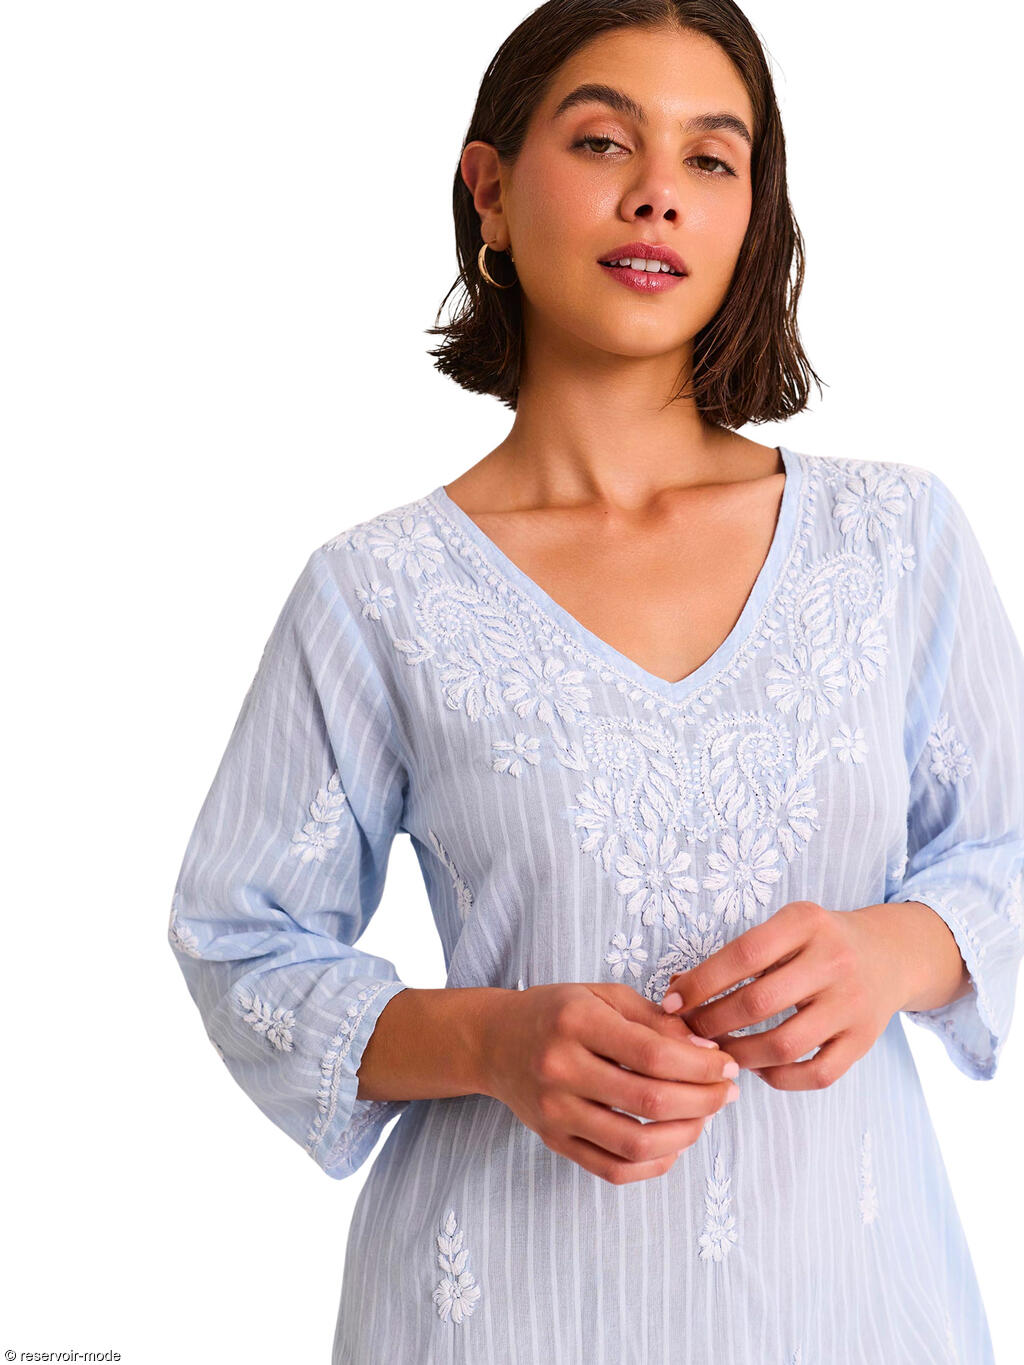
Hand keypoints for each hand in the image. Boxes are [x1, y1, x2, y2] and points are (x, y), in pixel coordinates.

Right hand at [480, 981, 741, 1184]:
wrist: (494, 1041)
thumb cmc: (557, 1012)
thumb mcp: (603, 996)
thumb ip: (655, 1021)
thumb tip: (707, 1051)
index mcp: (576, 1022)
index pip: (653, 1053)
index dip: (701, 1065)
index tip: (727, 1065)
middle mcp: (560, 1068)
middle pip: (650, 1100)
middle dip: (704, 1100)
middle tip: (727, 1093)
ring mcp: (554, 1111)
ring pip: (635, 1143)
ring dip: (685, 1135)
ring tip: (705, 1117)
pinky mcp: (554, 1141)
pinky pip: (613, 1169)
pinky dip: (653, 1164)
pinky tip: (673, 1144)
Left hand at [660, 900, 908, 1090]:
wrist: (889, 954)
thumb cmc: (818, 942)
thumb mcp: (784, 929)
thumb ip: (735, 956)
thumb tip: (675, 990)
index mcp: (806, 923)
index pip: (742, 955)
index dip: (700, 983)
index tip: (671, 1002)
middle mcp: (834, 961)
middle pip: (758, 1003)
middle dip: (712, 1023)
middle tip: (689, 1033)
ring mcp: (852, 1004)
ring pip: (784, 1045)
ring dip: (739, 1055)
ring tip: (717, 1054)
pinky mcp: (864, 1041)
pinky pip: (816, 1074)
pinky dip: (779, 1078)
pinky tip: (758, 1068)